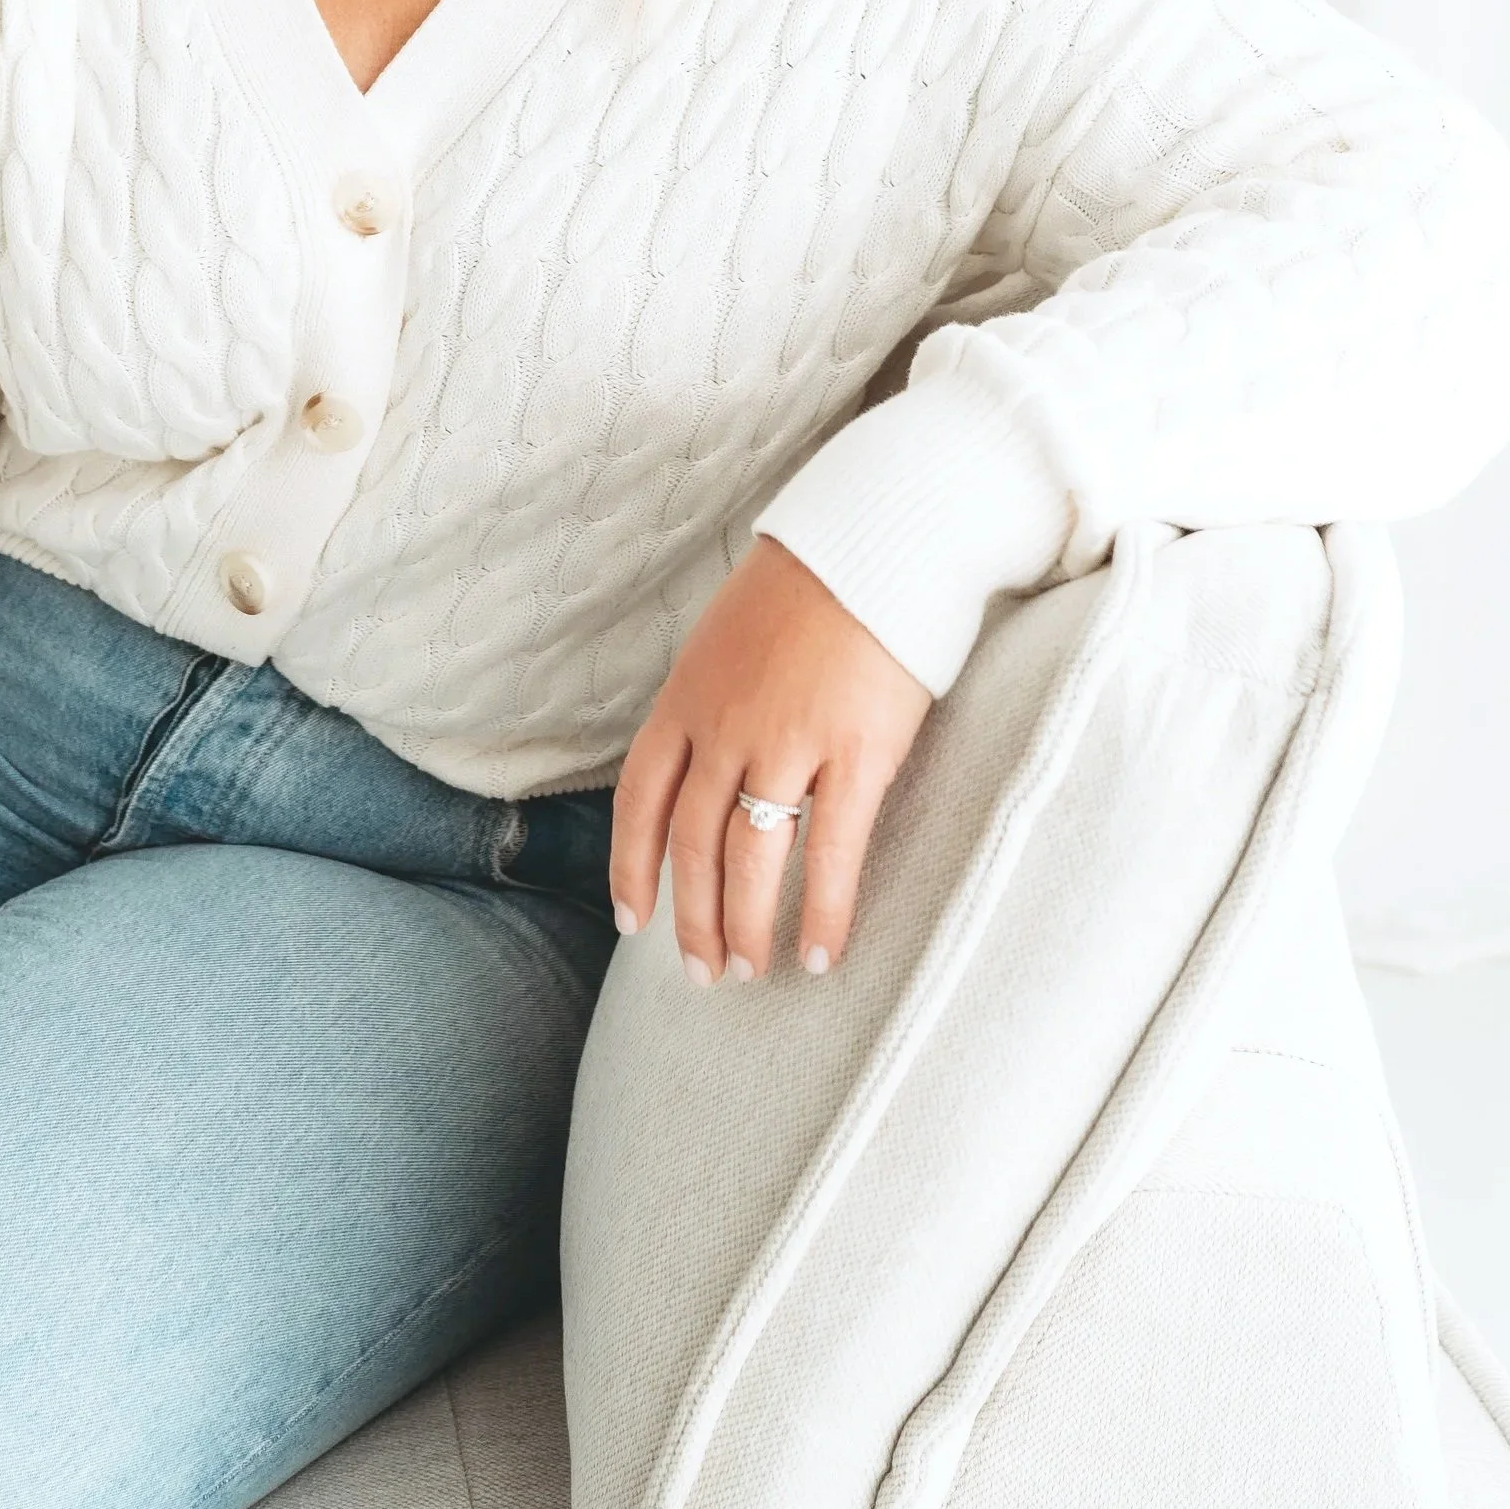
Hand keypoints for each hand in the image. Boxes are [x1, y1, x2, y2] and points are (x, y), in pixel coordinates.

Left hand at [610, 535, 932, 984]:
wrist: (879, 536)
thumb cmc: (811, 583)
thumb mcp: (728, 637)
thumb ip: (713, 700)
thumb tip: (708, 759)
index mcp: (687, 696)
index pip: (639, 798)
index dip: (631, 866)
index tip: (631, 920)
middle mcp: (724, 726)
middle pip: (691, 843)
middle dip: (690, 917)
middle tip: (702, 972)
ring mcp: (787, 741)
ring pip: (749, 859)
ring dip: (745, 926)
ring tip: (752, 970)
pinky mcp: (855, 752)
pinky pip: (829, 853)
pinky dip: (820, 913)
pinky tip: (819, 953)